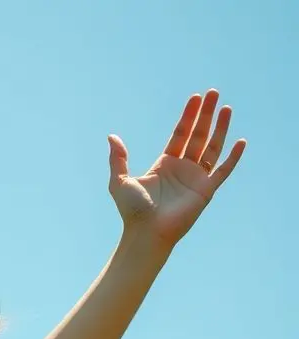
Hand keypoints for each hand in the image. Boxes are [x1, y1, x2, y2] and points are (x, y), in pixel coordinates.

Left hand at [108, 89, 245, 246]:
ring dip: (220, 128)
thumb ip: (118, 158)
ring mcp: (195, 179)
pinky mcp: (206, 191)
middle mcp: (182, 169)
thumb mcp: (120, 181)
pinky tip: (240, 142)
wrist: (145, 232)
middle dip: (205, 114)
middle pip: (197, 135)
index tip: (195, 98)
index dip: (188, 116)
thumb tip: (111, 137)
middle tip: (213, 93)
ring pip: (212, 147)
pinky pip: (223, 170)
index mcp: (165, 164)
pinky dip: (233, 157)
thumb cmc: (132, 210)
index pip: (180, 134)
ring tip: (225, 108)